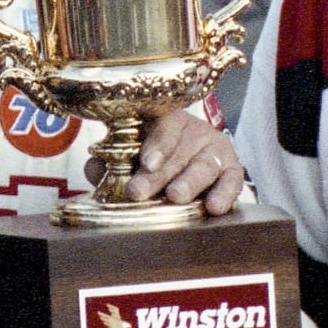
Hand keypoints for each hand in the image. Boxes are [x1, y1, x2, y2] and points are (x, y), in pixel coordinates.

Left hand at [87, 112, 243, 213]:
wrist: (189, 161)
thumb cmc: (154, 156)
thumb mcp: (133, 151)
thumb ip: (112, 160)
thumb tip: (94, 168)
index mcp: (167, 120)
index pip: (163, 128)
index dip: (156, 146)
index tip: (145, 162)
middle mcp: (194, 131)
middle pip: (179, 152)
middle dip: (159, 174)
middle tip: (140, 191)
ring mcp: (215, 150)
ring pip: (205, 165)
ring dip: (189, 182)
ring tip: (176, 196)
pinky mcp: (232, 170)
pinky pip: (233, 181)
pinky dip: (225, 194)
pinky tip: (214, 207)